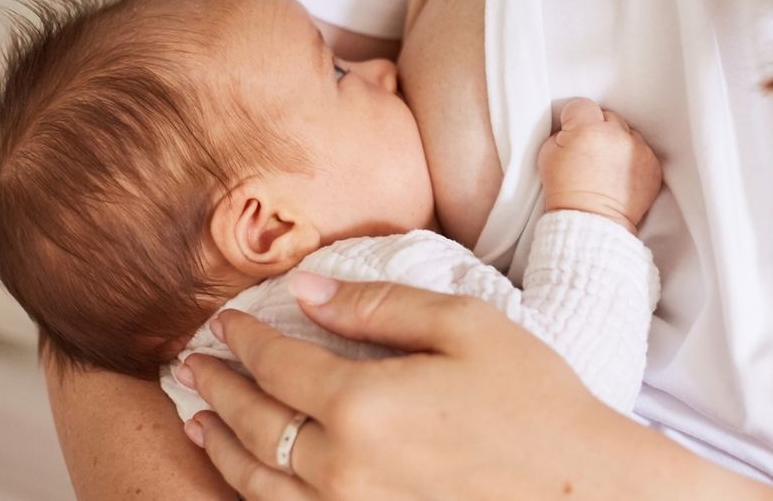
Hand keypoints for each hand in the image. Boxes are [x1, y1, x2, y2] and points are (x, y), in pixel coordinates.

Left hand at [177, 277, 632, 499]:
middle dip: (217, 387)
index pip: (277, 364)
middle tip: (190, 364)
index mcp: (364, 403)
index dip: (244, 339)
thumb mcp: (467, 327)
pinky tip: (250, 475)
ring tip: (199, 419)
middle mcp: (342, 466)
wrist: (581, 489)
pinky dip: (254, 492)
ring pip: (257, 480)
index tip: (223, 321)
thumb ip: (381, 306)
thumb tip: (307, 292)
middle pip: (254, 422)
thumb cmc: (535, 400)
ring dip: (219, 444)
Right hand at [537, 98, 662, 232]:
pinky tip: (619, 174)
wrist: (591, 222)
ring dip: (618, 142)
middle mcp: (616, 135)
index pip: (582, 105)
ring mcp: (638, 150)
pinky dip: (632, 159)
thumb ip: (561, 133)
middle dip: (598, 129)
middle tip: (590, 151)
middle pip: (608, 116)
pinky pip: (642, 150)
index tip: (573, 132)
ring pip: (627, 132)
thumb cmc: (565, 191)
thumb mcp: (547, 155)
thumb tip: (572, 127)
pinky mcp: (652, 165)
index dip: (574, 119)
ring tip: (606, 165)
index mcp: (587, 129)